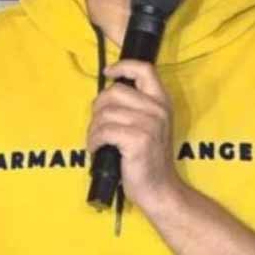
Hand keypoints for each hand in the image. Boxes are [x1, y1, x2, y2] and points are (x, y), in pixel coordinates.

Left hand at [87, 60, 182, 211]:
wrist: (160, 189)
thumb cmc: (149, 159)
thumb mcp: (151, 126)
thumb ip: (137, 107)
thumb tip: (108, 93)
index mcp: (162, 102)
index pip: (144, 69)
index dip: (123, 66)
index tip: (107, 72)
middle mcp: (158, 109)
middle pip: (114, 92)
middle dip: (98, 108)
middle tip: (98, 125)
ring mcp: (149, 124)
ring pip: (105, 113)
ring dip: (93, 130)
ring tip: (96, 142)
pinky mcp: (137, 140)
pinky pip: (103, 131)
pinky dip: (93, 141)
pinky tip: (96, 150)